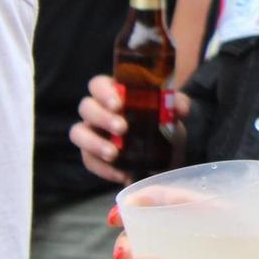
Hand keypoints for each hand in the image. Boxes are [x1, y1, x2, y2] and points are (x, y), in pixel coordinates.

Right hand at [72, 73, 191, 183]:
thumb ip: (177, 104)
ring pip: (78, 133)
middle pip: (87, 107)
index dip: (104, 92)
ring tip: (113, 154)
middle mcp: (98, 110)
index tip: (118, 104)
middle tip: (122, 128)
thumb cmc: (162, 121)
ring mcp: (92, 132)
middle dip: (102, 118)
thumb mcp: (172, 111)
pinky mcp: (92, 155)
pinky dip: (103, 168)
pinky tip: (120, 174)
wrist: (166, 151)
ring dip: (94, 143)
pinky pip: (89, 160)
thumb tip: (180, 108)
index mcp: (114, 93)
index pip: (98, 85)